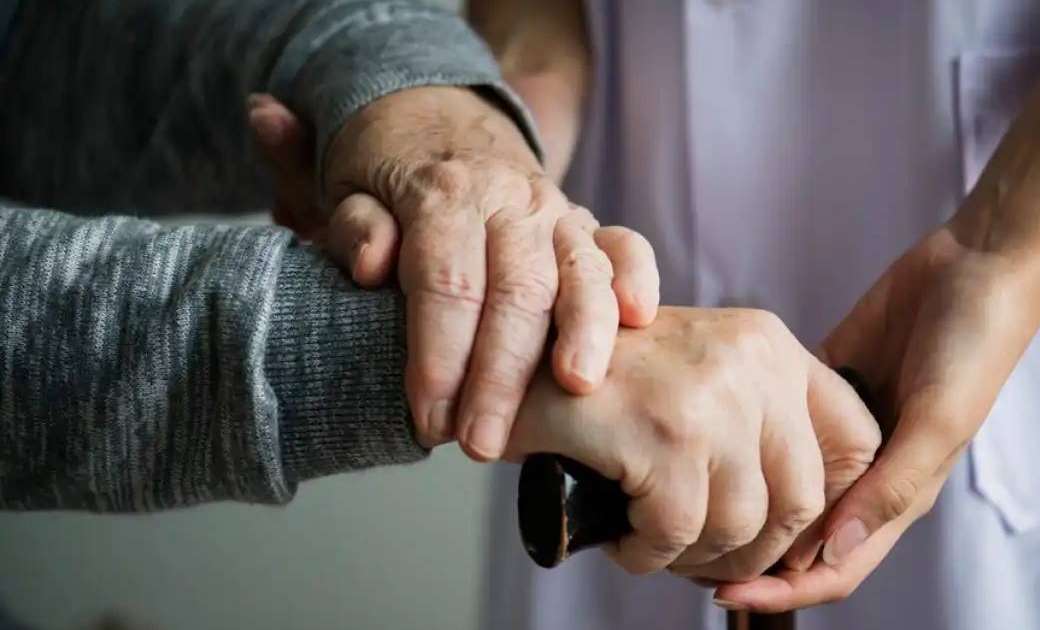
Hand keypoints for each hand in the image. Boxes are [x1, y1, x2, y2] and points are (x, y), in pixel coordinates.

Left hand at [247, 89, 659, 458]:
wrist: (436, 118)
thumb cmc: (388, 173)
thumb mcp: (348, 188)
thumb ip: (357, 227)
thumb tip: (374, 265)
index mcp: (445, 194)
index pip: (447, 283)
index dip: (440, 357)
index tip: (430, 419)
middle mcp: (509, 200)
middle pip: (517, 290)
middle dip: (503, 373)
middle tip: (482, 442)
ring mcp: (556, 212)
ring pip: (580, 271)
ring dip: (583, 332)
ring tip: (577, 388)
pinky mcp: (587, 225)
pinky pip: (625, 245)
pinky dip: (636, 277)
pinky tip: (639, 318)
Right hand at [504, 307, 880, 578]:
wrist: (511, 359)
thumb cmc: (604, 381)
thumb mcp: (701, 377)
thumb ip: (762, 423)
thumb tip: (814, 524)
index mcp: (770, 344)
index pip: (855, 440)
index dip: (830, 505)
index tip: (784, 535)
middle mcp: (752, 361)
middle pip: (801, 501)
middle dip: (754, 551)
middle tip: (704, 558)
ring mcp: (710, 396)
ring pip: (740, 526)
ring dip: (693, 556)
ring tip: (653, 542)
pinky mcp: (663, 433)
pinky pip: (676, 534)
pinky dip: (647, 555)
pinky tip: (623, 538)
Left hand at [714, 224, 1039, 611]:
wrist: (977, 266)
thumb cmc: (973, 347)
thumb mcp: (938, 420)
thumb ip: (891, 486)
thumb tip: (834, 549)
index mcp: (898, 493)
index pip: (834, 566)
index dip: (783, 591)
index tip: (723, 596)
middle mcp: (865, 470)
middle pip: (800, 535)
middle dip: (750, 555)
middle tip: (687, 554)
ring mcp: (842, 428)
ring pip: (784, 483)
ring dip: (746, 498)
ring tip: (690, 499)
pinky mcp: (826, 383)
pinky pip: (780, 421)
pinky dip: (749, 435)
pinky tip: (711, 434)